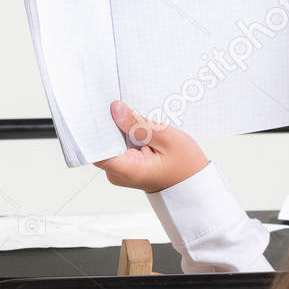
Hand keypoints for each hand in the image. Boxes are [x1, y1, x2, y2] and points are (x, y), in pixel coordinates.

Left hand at [93, 101, 208, 193]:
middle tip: (119, 103)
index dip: (94, 129)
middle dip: (109, 123)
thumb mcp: (167, 138)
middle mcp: (118, 172)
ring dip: (119, 127)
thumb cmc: (186, 166)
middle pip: (102, 143)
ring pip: (110, 142)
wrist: (193, 185)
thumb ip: (139, 124)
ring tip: (132, 114)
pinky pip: (118, 145)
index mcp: (128, 169)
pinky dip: (126, 134)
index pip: (96, 149)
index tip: (99, 110)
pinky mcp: (125, 164)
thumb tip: (115, 109)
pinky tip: (136, 125)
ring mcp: (120, 169)